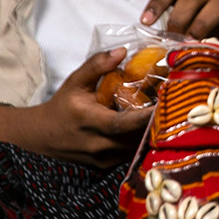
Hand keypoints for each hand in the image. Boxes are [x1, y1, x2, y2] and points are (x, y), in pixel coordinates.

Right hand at [0, 48, 153, 169]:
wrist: (42, 138)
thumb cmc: (62, 107)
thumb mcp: (75, 82)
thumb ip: (98, 65)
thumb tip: (123, 51)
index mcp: (92, 123)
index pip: (125, 123)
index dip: (148, 116)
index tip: (168, 102)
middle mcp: (100, 145)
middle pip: (138, 137)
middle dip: (158, 123)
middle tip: (176, 105)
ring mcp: (106, 160)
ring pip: (138, 148)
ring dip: (153, 133)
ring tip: (168, 114)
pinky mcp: (109, 167)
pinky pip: (132, 154)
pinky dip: (143, 141)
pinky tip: (152, 127)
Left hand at [141, 0, 218, 78]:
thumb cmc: (206, 51)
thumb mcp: (185, 45)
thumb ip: (169, 46)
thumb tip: (146, 60)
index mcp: (191, 1)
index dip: (157, 2)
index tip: (146, 22)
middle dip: (179, 17)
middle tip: (173, 40)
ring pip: (218, 4)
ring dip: (203, 23)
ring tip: (194, 42)